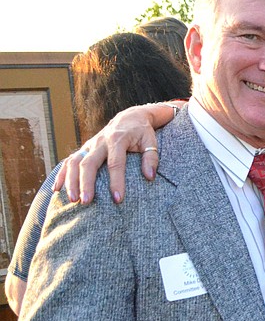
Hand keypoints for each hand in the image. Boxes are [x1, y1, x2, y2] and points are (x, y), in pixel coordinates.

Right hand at [55, 101, 182, 202]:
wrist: (130, 117)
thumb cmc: (142, 132)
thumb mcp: (151, 142)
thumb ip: (151, 158)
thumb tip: (150, 177)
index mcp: (117, 140)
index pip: (115, 163)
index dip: (116, 182)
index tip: (118, 199)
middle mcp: (100, 142)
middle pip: (89, 164)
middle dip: (86, 184)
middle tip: (86, 202)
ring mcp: (90, 145)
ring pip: (74, 162)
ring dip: (71, 181)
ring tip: (72, 200)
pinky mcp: (84, 149)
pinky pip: (68, 161)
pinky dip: (62, 174)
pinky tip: (57, 189)